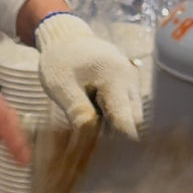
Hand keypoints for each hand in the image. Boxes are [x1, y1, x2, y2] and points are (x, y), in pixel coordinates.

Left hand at [34, 13, 142, 138]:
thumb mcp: (61, 87)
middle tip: (90, 138)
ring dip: (114, 127)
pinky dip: (112, 119)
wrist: (65, 38)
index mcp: (116, 78)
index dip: (116, 144)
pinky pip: (126, 110)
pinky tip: (93, 113)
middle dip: (115, 136)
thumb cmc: (59, 61)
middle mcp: (130, 80)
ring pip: (131, 117)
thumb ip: (78, 111)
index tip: (102, 155)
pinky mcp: (128, 86)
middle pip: (133, 122)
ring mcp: (132, 82)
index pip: (126, 122)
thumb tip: (90, 140)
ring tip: (89, 120)